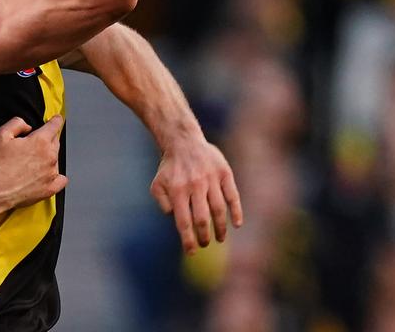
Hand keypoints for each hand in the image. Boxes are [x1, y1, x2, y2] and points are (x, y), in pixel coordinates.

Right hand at [0, 115, 67, 208]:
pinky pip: (60, 180)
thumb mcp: (1, 135)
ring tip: (32, 162)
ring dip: (48, 157)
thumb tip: (27, 126)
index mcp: (40, 141)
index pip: (55, 125)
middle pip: (56, 141)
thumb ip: (17, 123)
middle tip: (35, 143)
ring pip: (56, 159)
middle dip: (48, 139)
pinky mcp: (50, 189)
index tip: (57, 119)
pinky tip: (47, 175)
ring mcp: (51, 174)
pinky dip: (56, 176)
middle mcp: (50, 157)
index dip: (56, 120)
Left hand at [149, 136, 242, 254]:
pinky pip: (232, 195)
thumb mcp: (157, 184)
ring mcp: (211, 178)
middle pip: (203, 218)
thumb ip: (163, 203)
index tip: (192, 252)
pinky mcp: (224, 173)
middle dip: (204, 236)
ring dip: (221, 228)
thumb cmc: (170, 168)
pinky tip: (237, 224)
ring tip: (220, 238)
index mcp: (177, 190)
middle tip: (205, 244)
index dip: (188, 240)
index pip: (184, 222)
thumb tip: (175, 219)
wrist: (183, 141)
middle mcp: (195, 185)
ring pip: (219, 209)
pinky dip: (236, 211)